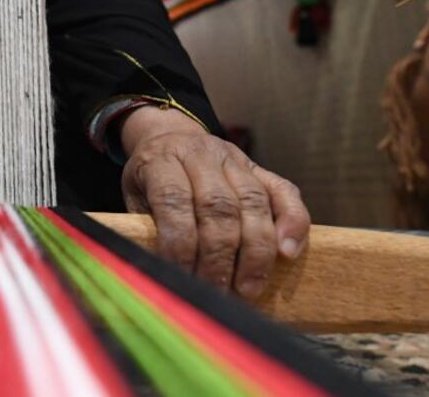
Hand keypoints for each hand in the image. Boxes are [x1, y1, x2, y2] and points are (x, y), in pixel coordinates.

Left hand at [119, 106, 309, 300]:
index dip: (179, 243)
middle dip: (218, 256)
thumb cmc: (152, 178)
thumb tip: (159, 272)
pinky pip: (285, 192)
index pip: (173, 201)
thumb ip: (146, 226)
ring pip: (253, 203)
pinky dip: (292, 222)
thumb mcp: (135, 195)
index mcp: (162, 160)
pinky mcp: (261, 168)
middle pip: (218, 206)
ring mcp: (234, 159)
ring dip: (254, 251)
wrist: (171, 135)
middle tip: (217, 292)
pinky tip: (288, 253)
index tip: (182, 278)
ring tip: (248, 288)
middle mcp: (201, 155)